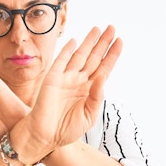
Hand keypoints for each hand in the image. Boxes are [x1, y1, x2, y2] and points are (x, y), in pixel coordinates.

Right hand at [15, 25, 122, 158]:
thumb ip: (97, 97)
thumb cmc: (66, 130)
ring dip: (89, 42)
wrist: (45, 136)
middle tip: (112, 28)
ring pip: (80, 55)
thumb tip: (103, 77)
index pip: (104, 68)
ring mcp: (66, 78)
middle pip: (94, 58)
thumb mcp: (89, 116)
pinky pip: (61, 61)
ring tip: (98, 29)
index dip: (112, 55)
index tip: (120, 41)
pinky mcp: (52, 78)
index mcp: (90, 90)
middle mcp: (79, 81)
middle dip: (103, 43)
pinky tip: (75, 41)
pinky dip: (67, 50)